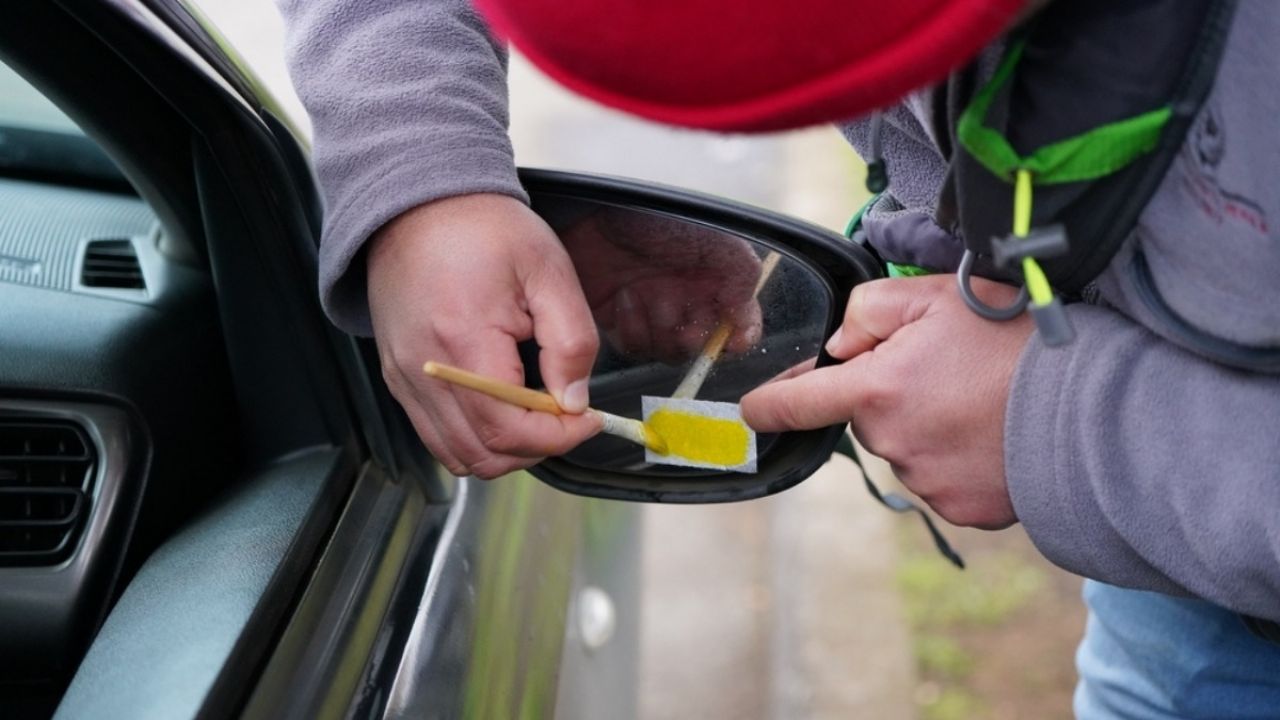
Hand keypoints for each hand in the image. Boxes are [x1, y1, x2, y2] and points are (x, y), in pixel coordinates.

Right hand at [367, 193, 601, 478]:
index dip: (558, 436)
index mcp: (463, 342)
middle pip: (483, 453)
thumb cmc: (481, 228)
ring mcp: (405, 378)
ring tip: (536, 414)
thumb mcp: (548, 272)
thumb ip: (571, 341)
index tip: (589, 418)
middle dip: (537, 446)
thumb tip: (574, 399)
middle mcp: (424, 371)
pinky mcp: (398, 377)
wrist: (419, 202)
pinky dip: (474, 437)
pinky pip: (436, 435)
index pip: (510, 429)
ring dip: (505, 448)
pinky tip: (502, 408)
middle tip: (568, 416)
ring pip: (458, 455)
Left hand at [559, 208, 763, 362]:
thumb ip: (741, 274)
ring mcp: (654, 313)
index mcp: (714, 281)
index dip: (741, 336)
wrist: (592, 215)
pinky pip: (635, 348)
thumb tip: (743, 313)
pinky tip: (622, 298)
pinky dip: (631, 329)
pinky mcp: (621, 322)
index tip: (734, 341)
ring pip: (669, 350)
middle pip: (703, 345)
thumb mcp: (711, 237)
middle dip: (694, 336)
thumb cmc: (653, 217)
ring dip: (658, 328)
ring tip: (642, 293)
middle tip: (684, 322)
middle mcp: (687, 300)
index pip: (740, 322)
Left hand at [741, 275, 1033, 528]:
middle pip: (869, 418)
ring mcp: (927, 482)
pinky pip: (943, 480)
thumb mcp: (937, 296)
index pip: (793, 404)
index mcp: (875, 390)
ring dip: (928, 428)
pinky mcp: (962, 510)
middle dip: (891, 396)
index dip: (768, 403)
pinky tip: (995, 435)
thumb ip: (871, 309)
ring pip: (907, 449)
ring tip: (983, 402)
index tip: (754, 406)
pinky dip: (960, 460)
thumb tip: (841, 345)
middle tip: (949, 371)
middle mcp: (892, 444)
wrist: (1095, 407)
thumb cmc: (1016, 342)